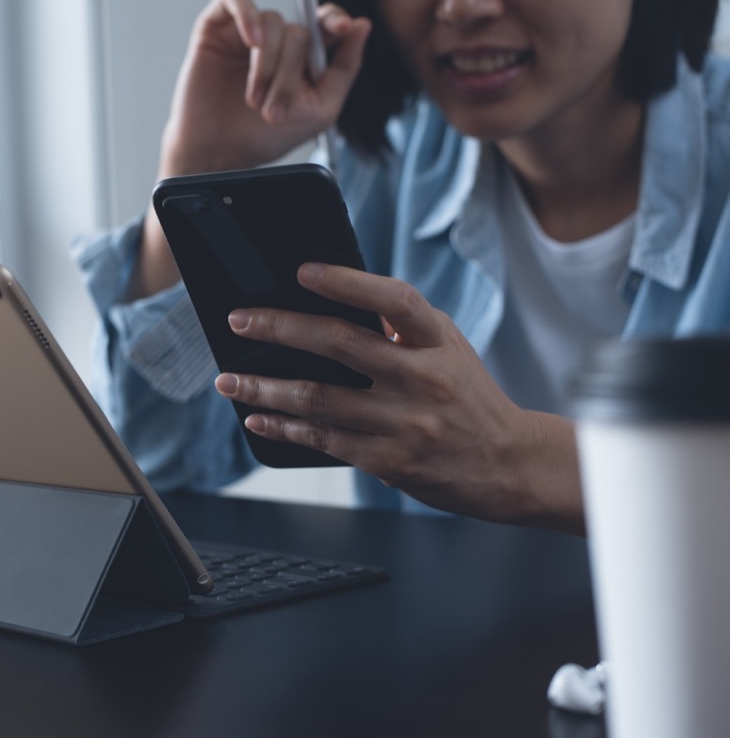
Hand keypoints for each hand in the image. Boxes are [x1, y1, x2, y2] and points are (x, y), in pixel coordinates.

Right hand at [159, 0, 370, 176]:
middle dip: (290, 71)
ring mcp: (247, 31)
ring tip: (254, 99)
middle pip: (300, 30)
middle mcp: (277, 40)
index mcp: (304, 57)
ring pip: (272, 21)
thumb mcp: (320, 110)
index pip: (326, 23)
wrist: (217, 153)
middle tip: (274, 109)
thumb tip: (362, 26)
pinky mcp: (216, 26)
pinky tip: (251, 42)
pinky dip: (247, 14)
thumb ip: (345, 68)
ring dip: (266, 64)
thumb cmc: (263, 136)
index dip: (336, 20)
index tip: (343, 30)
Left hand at [212, 263, 584, 532]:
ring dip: (264, 387)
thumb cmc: (468, 398)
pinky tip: (258, 418)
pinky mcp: (389, 461)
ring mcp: (405, 423)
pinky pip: (323, 440)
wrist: (508, 465)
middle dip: (279, 328)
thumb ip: (401, 326)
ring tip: (229, 380)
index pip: (393, 299)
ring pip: (318, 398)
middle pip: (339, 345)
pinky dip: (284, 427)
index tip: (304, 272)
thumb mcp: (448, 349)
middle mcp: (423, 379)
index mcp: (438, 341)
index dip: (347, 282)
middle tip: (238, 320)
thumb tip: (339, 298)